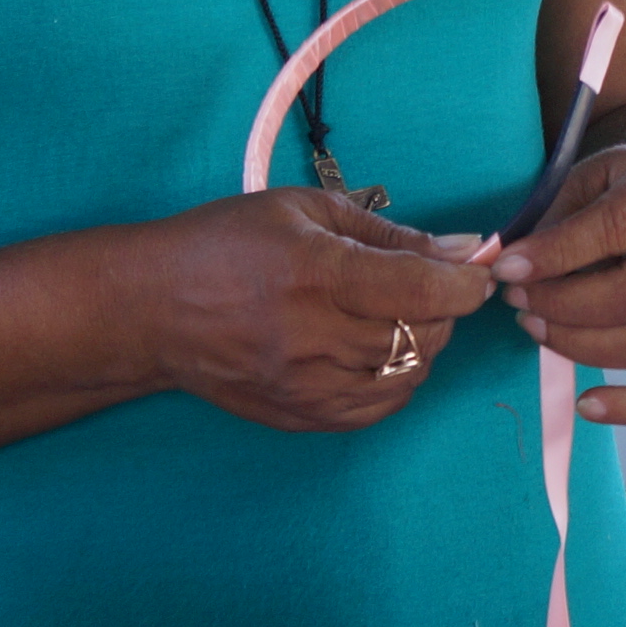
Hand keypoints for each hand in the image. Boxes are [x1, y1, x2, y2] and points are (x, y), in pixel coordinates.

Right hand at [145, 189, 496, 434]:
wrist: (149, 308)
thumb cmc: (225, 244)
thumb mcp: (305, 211)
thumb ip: (389, 233)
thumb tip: (459, 249)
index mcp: (317, 273)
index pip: (425, 291)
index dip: (467, 283)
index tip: (477, 270)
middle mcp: (312, 335)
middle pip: (424, 336)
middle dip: (445, 311)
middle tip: (431, 287)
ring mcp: (303, 384)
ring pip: (407, 376)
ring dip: (422, 345)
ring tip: (397, 317)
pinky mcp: (296, 415)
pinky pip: (376, 409)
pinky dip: (395, 381)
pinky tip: (377, 352)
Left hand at [493, 144, 625, 424]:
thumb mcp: (589, 180)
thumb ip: (553, 221)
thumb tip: (503, 267)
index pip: (614, 231)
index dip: (555, 255)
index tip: (506, 269)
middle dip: (562, 306)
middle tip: (518, 300)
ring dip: (580, 346)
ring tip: (536, 329)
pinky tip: (588, 406)